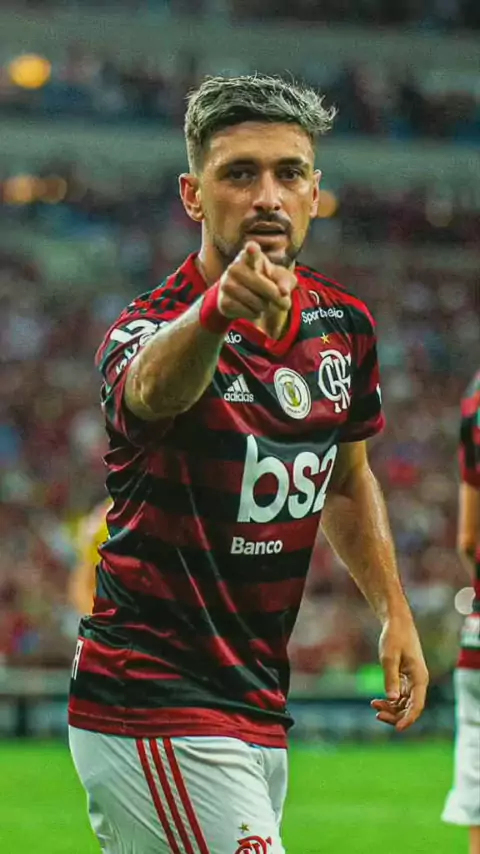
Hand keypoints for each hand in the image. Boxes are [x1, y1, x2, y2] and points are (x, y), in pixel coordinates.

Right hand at [217, 241, 295, 320]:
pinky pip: (249, 312)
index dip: (252, 250)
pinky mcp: (224, 301)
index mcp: (249, 256)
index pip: (250, 251)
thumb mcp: (279, 277)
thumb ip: (285, 281)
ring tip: (261, 300)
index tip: (252, 248)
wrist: (240, 296)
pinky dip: (255, 313)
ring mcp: (227, 284)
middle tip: (285, 304)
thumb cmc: (264, 281)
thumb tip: (284, 293)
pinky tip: (251, 307)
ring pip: (257, 302)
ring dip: (265, 306)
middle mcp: (235, 267)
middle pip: (262, 285)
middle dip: (275, 296)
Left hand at [371, 613, 428, 731]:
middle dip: (396, 715)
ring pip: (405, 703)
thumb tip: (392, 699)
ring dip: (391, 709)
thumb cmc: (394, 637)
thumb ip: (390, 678)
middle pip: (411, 707)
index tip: (398, 729)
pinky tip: (377, 701)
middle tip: (377, 715)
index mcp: (420, 677)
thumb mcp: (389, 657)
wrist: (397, 622)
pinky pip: (400, 696)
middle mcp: (419, 681)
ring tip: (374, 706)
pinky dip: (390, 701)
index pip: (417, 705)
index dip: (408, 719)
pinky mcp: (405, 677)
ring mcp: (412, 680)